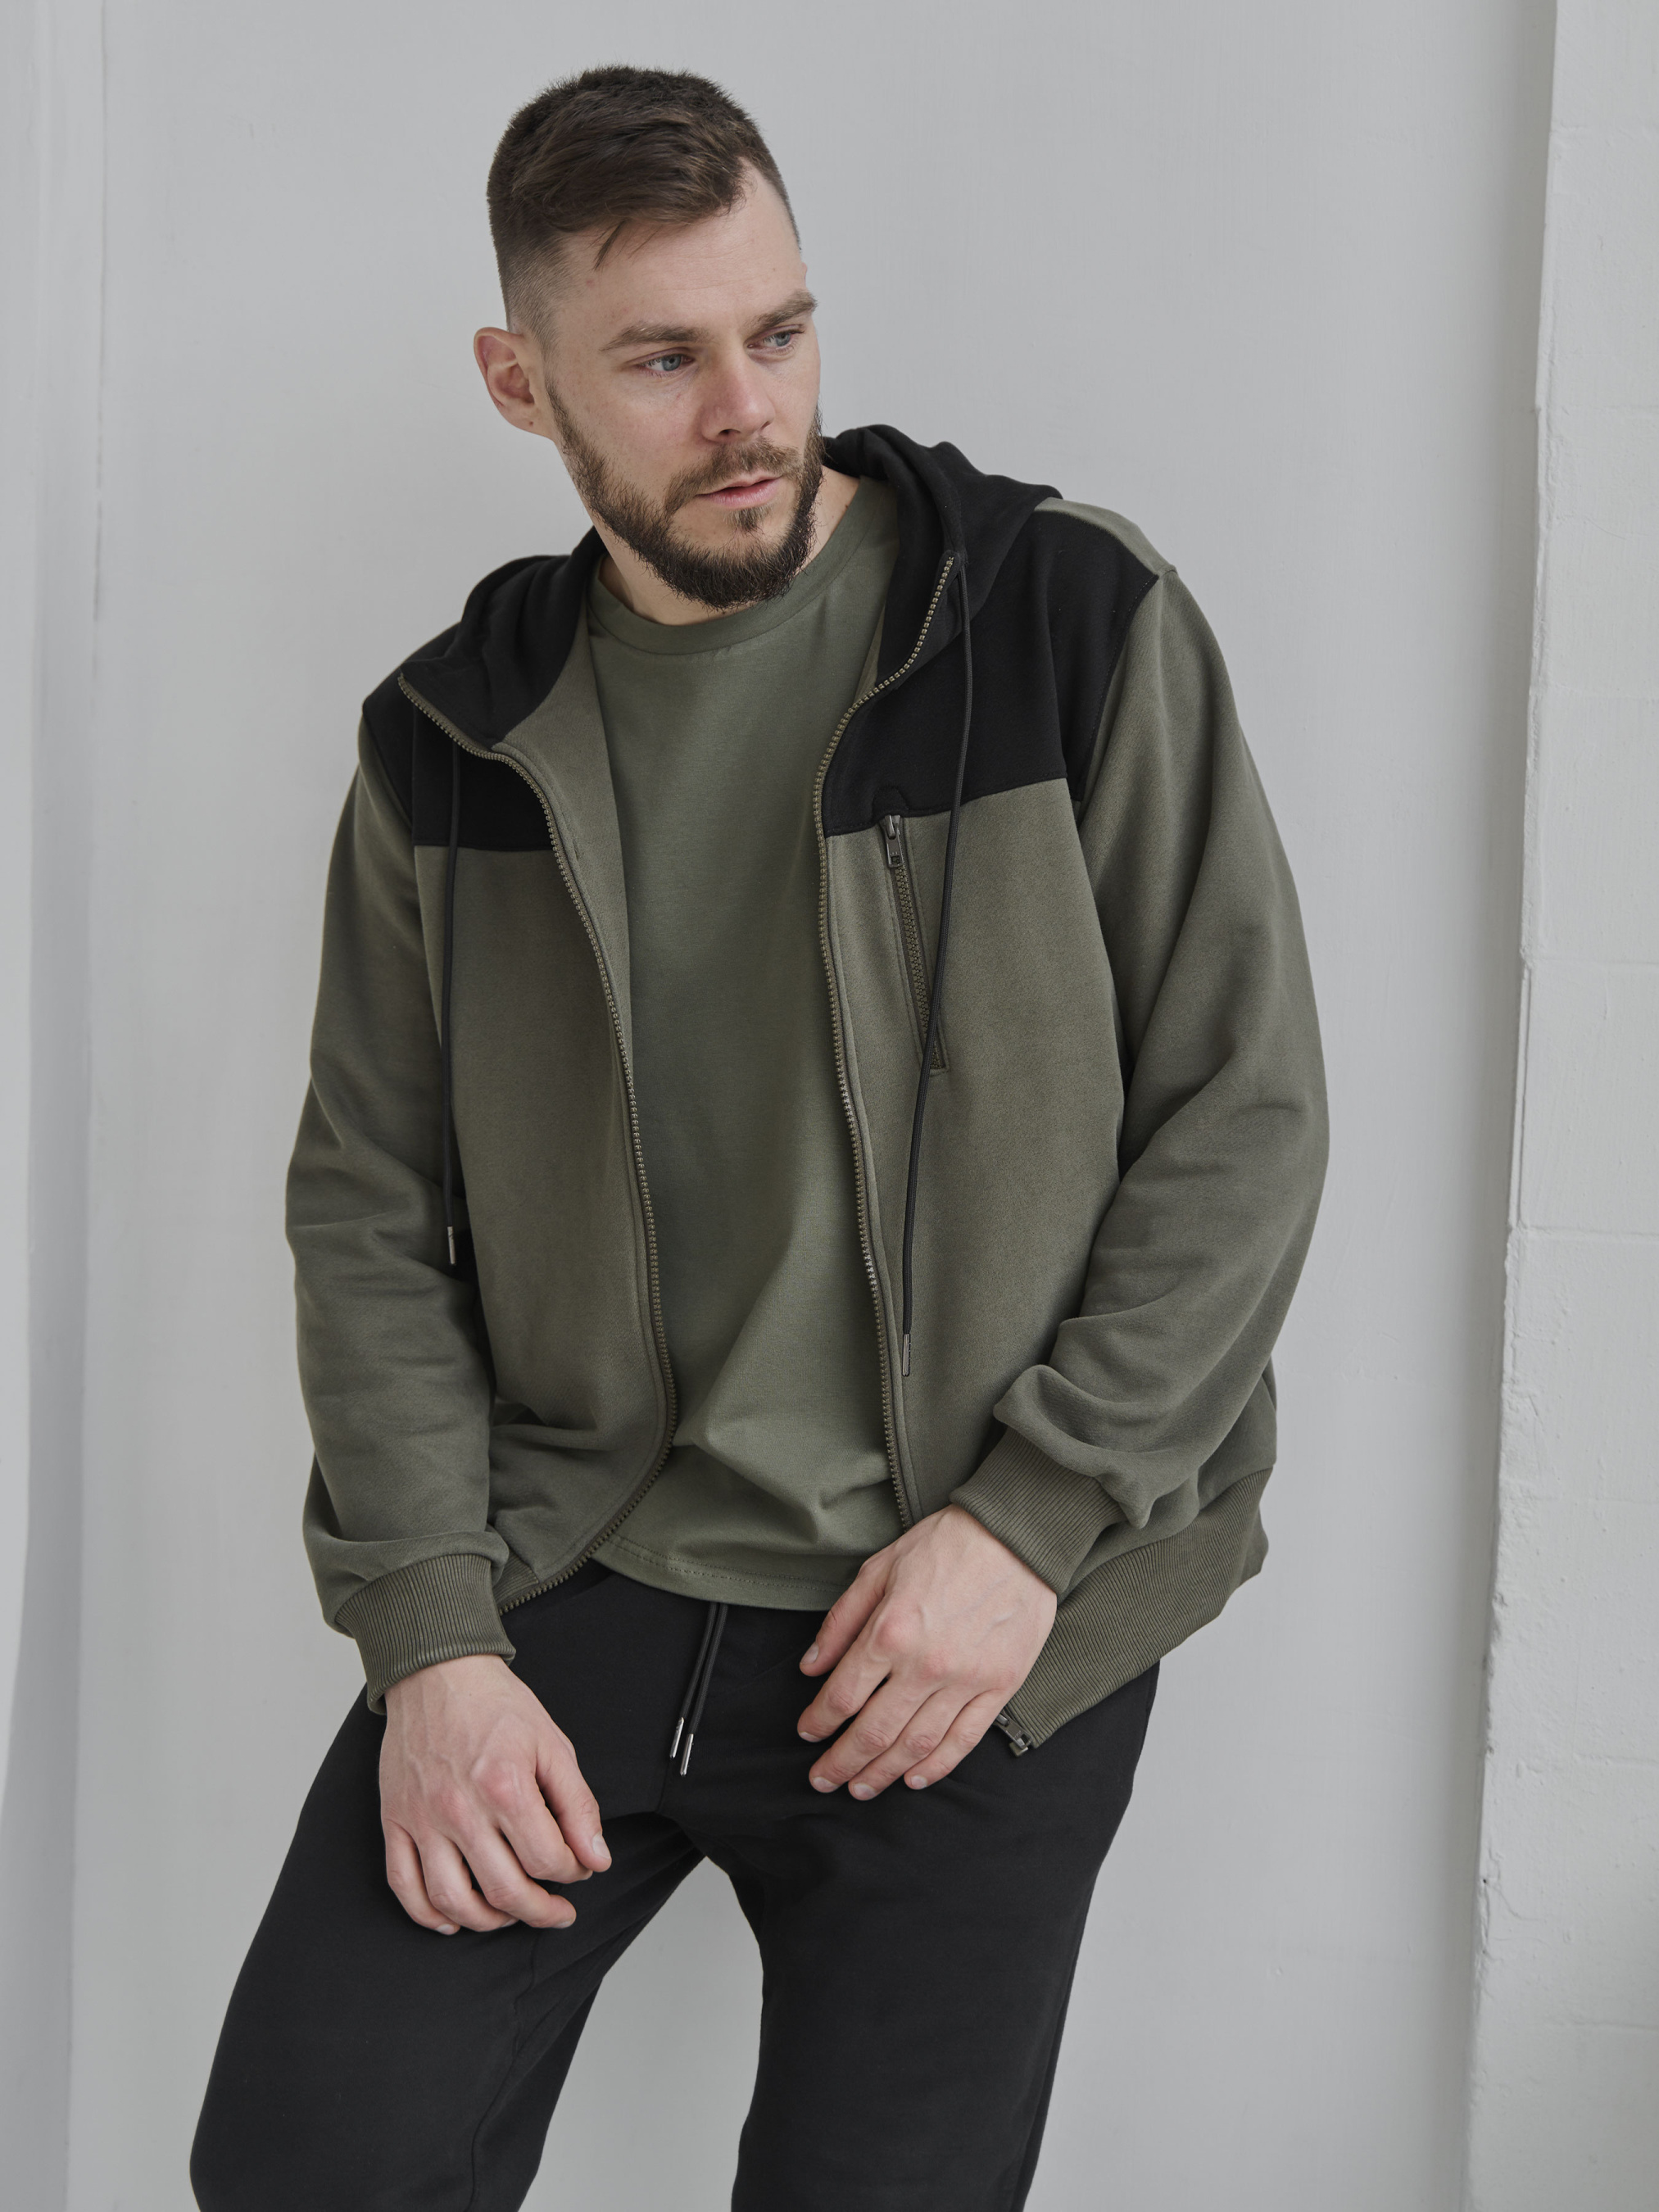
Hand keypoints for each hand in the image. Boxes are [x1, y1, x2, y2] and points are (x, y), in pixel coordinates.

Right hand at [380, 1654, 609, 1934]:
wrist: (436, 1672)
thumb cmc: (496, 1705)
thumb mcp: (552, 1744)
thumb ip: (577, 1805)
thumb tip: (596, 1859)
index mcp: (505, 1785)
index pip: (546, 1860)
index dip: (572, 1873)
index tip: (578, 1868)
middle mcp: (460, 1809)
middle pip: (504, 1891)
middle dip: (540, 1912)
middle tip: (556, 1912)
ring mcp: (422, 1818)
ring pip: (453, 1901)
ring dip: (489, 1922)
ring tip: (511, 1915)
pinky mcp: (394, 1820)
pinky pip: (404, 1886)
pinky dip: (428, 1915)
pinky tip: (454, 1919)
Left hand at [796, 1505, 1056, 1798]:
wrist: (1016, 1535)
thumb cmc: (945, 1545)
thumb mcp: (879, 1568)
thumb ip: (842, 1621)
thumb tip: (811, 1666)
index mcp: (891, 1632)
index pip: (842, 1696)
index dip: (818, 1722)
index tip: (807, 1734)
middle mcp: (926, 1665)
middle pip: (873, 1732)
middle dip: (842, 1762)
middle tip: (824, 1780)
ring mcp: (966, 1680)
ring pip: (916, 1745)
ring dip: (883, 1773)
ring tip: (862, 1787)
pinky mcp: (1000, 1687)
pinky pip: (963, 1740)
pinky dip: (937, 1767)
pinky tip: (914, 1778)